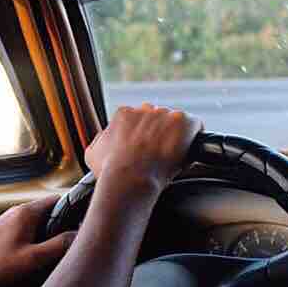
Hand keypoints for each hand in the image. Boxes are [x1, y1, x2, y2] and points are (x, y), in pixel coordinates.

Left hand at [0, 196, 75, 286]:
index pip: (59, 201)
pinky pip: (19, 234)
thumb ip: (59, 246)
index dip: (76, 209)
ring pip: (32, 225)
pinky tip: (31, 260)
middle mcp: (13, 213)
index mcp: (25, 213)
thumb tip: (82, 234)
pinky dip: (30, 243)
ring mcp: (2, 223)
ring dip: (45, 236)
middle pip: (47, 213)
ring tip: (55, 254)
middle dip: (61, 226)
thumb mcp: (32, 259)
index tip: (89, 220)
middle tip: (75, 242)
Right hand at [85, 103, 202, 189]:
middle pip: (158, 117)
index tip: (145, 147)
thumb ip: (100, 140)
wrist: (129, 177)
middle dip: (159, 132)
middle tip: (159, 152)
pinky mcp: (184, 122)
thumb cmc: (110, 171)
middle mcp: (145, 109)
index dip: (143, 134)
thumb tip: (103, 138)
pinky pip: (195, 125)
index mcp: (124, 114)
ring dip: (176, 136)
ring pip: (176, 121)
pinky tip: (189, 149)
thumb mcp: (92, 154)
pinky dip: (194, 136)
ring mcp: (166, 114)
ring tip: (172, 154)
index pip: (138, 117)